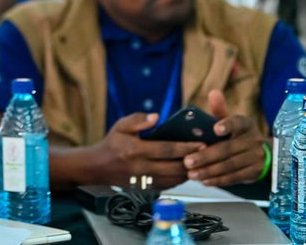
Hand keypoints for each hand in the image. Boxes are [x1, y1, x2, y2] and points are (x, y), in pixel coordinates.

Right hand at [85, 113, 203, 186]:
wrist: (98, 167)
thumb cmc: (112, 144)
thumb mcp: (120, 126)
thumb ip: (138, 120)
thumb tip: (157, 117)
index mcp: (135, 150)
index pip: (167, 149)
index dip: (186, 147)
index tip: (201, 143)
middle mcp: (141, 168)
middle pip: (175, 167)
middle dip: (193, 161)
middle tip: (207, 155)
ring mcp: (145, 181)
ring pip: (174, 179)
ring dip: (189, 172)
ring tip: (201, 164)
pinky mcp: (146, 189)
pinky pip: (169, 186)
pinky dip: (180, 179)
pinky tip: (186, 172)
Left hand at [183, 90, 266, 185]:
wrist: (266, 153)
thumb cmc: (239, 134)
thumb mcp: (232, 121)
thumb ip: (220, 110)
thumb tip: (213, 93)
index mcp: (245, 124)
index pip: (237, 123)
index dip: (227, 125)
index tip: (215, 128)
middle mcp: (253, 141)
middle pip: (228, 149)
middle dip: (206, 156)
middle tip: (187, 161)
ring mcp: (256, 158)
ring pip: (230, 165)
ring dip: (209, 171)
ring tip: (191, 173)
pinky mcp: (255, 173)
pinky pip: (235, 177)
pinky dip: (219, 180)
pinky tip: (204, 181)